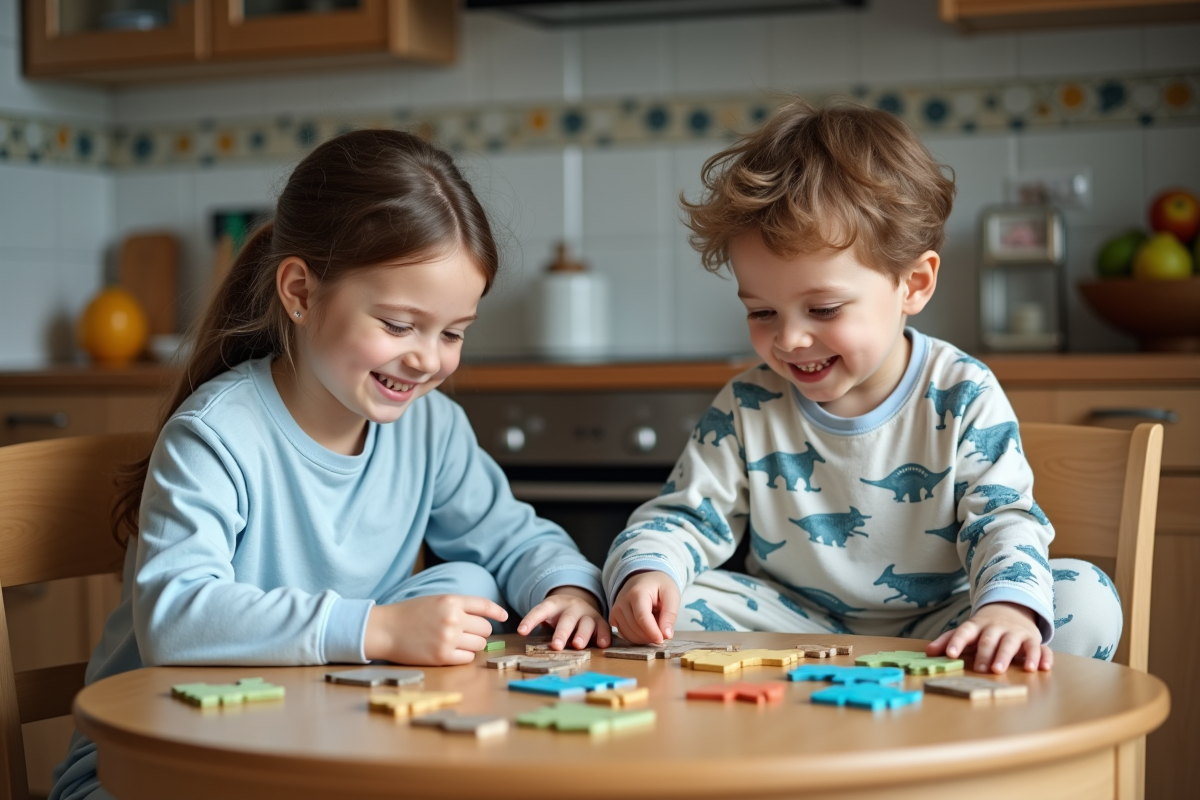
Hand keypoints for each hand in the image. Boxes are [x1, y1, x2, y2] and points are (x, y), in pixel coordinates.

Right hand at [364, 594, 507, 665]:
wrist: (384, 629)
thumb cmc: (409, 614)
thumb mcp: (435, 601)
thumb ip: (458, 606)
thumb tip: (484, 618)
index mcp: (451, 601)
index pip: (484, 605)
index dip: (497, 611)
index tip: (504, 616)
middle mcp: (453, 619)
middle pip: (485, 629)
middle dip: (480, 632)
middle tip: (468, 633)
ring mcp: (448, 639)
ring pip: (479, 645)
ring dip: (473, 645)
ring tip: (458, 643)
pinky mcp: (442, 657)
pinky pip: (468, 658)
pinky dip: (464, 656)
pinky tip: (452, 652)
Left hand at [517, 586, 609, 649]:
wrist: (579, 602)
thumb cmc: (559, 615)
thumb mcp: (547, 615)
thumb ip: (540, 625)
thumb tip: (526, 639)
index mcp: (554, 605)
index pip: (540, 611)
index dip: (530, 620)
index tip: (522, 631)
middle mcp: (572, 607)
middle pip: (567, 619)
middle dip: (561, 633)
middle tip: (556, 646)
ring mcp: (587, 613)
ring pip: (586, 623)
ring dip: (582, 634)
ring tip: (577, 645)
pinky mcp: (600, 621)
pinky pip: (603, 627)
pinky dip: (604, 635)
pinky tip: (602, 644)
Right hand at [608, 571, 679, 644]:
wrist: (643, 578)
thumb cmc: (659, 585)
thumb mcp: (672, 594)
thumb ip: (670, 614)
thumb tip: (666, 635)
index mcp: (637, 593)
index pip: (642, 618)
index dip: (652, 632)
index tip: (662, 639)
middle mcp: (622, 601)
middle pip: (635, 628)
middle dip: (651, 636)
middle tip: (663, 631)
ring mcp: (615, 610)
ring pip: (628, 635)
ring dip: (644, 638)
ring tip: (654, 626)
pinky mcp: (613, 617)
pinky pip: (624, 635)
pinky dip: (636, 637)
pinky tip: (644, 628)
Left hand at [926, 601, 1052, 672]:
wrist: (1012, 609)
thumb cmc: (985, 627)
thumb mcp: (967, 631)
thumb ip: (948, 640)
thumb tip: (928, 652)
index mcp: (977, 625)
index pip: (965, 631)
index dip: (957, 642)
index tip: (950, 653)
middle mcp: (997, 628)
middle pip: (989, 639)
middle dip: (984, 654)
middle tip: (980, 669)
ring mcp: (1015, 632)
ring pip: (1011, 642)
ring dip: (1006, 656)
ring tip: (1000, 670)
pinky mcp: (1033, 639)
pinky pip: (1039, 647)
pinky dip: (1041, 657)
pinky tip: (1040, 668)